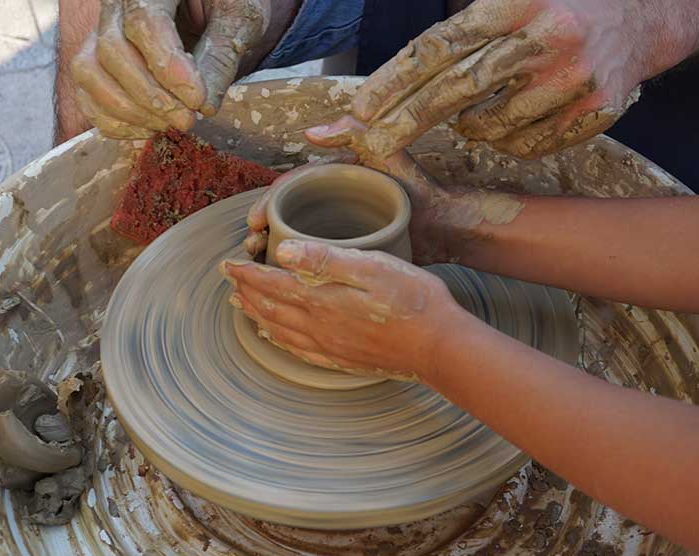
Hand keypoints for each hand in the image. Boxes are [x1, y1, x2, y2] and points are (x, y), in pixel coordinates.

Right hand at [71, 0, 269, 138]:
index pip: (144, 22)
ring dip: (129, 110)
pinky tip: (150, 127)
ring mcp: (100, 32)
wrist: (211, 8)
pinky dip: (114, 121)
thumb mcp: (238, 19)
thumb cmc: (226, 5)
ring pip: (90, 72)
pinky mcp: (97, 62)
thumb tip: (204, 106)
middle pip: (111, 49)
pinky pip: (87, 95)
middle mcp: (116, 4)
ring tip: (170, 124)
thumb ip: (221, 55)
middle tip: (187, 119)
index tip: (197, 100)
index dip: (168, 66)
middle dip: (150, 95)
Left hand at [221, 240, 465, 381]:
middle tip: (229, 280)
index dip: (247, 273)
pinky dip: (280, 341)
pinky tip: (275, 337)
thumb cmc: (413, 300)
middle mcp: (319, 325)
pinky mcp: (343, 359)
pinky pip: (299, 350)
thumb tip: (284, 251)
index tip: (227, 263)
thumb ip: (327, 259)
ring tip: (240, 306)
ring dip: (257, 316)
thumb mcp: (372, 267)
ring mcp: (330, 346)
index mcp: (323, 298)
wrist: (439, 347)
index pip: (273, 283)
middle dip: (246, 292)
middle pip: (270, 308)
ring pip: (280, 330)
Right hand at [245, 116, 525, 265]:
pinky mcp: (351, 251)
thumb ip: (355, 130)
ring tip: (262, 267)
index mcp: (334, 179)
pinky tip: (287, 283)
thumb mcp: (386, 151)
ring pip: (296, 240)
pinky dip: (297, 269)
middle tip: (251, 248)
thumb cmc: (418, 188)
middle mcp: (333, 202)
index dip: (268, 204)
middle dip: (264, 232)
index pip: (290, 190)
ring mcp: (341, 228)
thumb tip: (310, 133)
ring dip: (274, 252)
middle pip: (287, 216)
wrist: (447, 226)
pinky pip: (315, 259)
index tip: (256, 223)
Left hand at [330, 0, 655, 158]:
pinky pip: (526, 145)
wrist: (642, 17)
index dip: (394, 80)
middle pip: (456, 90)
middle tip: (371, 143)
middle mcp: (545, 37)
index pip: (440, 46)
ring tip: (474, 111)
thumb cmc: (556, 7)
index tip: (361, 110)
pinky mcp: (594, 111)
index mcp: (516, 2)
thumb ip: (459, 29)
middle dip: (406, 121)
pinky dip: (506, 140)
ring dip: (467, 128)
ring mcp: (573, 78)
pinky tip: (514, 118)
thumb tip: (391, 81)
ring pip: (490, 126)